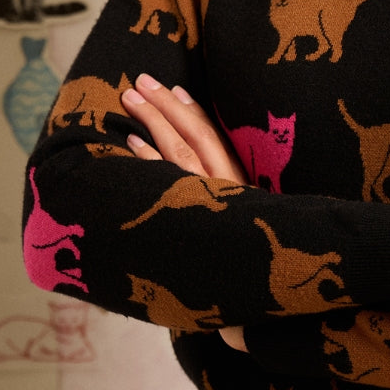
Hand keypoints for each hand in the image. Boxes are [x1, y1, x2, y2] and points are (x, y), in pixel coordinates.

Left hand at [122, 76, 248, 350]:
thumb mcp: (243, 225)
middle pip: (194, 137)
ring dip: (153, 122)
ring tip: (130, 100)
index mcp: (241, 186)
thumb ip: (225, 204)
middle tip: (140, 81)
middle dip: (166, 107)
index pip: (215, 140)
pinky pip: (167, 182)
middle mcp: (227, 189)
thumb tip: (201, 186)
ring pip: (179, 152)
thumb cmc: (246, 268)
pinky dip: (149, 160)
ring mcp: (210, 202)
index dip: (194, 113)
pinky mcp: (194, 219)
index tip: (175, 90)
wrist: (258, 308)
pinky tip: (130, 143)